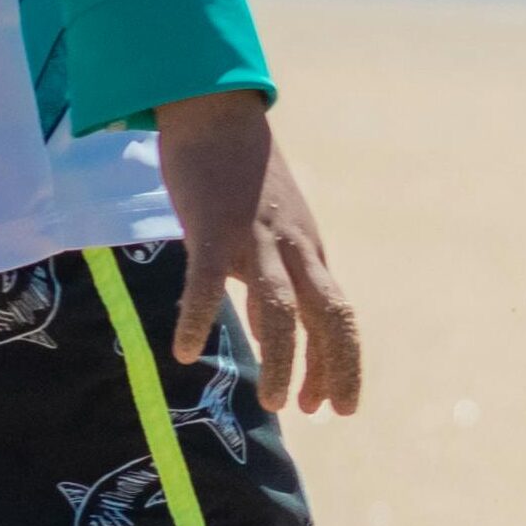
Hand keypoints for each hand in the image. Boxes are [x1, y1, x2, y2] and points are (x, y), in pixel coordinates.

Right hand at [151, 92, 362, 414]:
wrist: (217, 113)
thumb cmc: (241, 175)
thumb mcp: (273, 230)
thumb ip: (276, 273)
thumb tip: (269, 327)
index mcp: (309, 252)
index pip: (340, 317)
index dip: (341, 363)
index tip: (332, 406)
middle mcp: (294, 248)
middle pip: (329, 316)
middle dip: (331, 369)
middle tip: (320, 413)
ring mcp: (256, 239)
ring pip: (280, 309)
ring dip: (281, 359)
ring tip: (272, 402)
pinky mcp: (213, 226)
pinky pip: (206, 280)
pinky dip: (197, 317)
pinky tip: (184, 350)